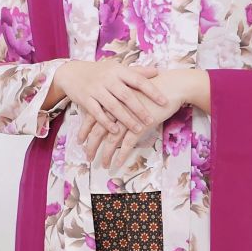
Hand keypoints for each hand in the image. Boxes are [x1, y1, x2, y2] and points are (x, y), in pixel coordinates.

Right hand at [50, 58, 171, 136]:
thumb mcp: (117, 68)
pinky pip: (97, 113)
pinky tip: (116, 131)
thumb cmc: (100, 71)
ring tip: (138, 129)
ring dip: (126, 119)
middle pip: (126, 95)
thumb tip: (157, 71)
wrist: (72, 72)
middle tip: (151, 120)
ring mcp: (96, 89)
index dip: (152, 91)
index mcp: (118, 70)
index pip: (138, 80)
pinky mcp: (85, 99)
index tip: (164, 101)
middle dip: (139, 109)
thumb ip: (136, 71)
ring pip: (113, 106)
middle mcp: (107, 79)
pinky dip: (106, 122)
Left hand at [80, 69, 205, 168]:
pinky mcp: (140, 125)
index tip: (80, 141)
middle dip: (92, 146)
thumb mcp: (132, 92)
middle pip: (98, 130)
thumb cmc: (152, 88)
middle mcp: (117, 109)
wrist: (171, 85)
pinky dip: (121, 155)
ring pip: (111, 140)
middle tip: (88, 157)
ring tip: (103, 165)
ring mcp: (128, 118)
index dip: (85, 130)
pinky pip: (127, 143)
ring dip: (106, 154)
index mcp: (113, 99)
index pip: (92, 116)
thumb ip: (120, 101)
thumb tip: (112, 112)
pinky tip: (117, 164)